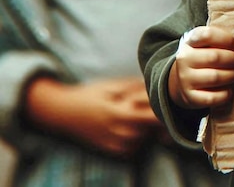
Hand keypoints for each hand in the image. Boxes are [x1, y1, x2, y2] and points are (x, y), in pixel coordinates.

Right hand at [25, 76, 160, 156]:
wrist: (63, 112)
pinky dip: (138, 141)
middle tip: (164, 111)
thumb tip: (154, 83)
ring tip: (146, 117)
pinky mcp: (108, 149)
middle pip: (150, 130)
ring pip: (143, 140)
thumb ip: (134, 86)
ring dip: (149, 130)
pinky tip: (136, 129)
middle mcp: (118, 130)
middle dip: (159, 121)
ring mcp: (113, 142)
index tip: (170, 103)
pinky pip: (132, 149)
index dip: (164, 110)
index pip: (151, 116)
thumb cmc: (90, 94)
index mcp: (120, 111)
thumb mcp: (112, 85)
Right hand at [168, 25, 233, 109]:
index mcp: (189, 41)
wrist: (180, 79)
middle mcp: (184, 59)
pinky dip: (225, 94)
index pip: (208, 35)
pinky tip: (230, 91)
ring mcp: (185, 79)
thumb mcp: (204, 43)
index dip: (227, 39)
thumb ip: (219, 40)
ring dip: (232, 75)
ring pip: (215, 77)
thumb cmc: (200, 57)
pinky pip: (211, 98)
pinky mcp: (189, 97)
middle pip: (215, 57)